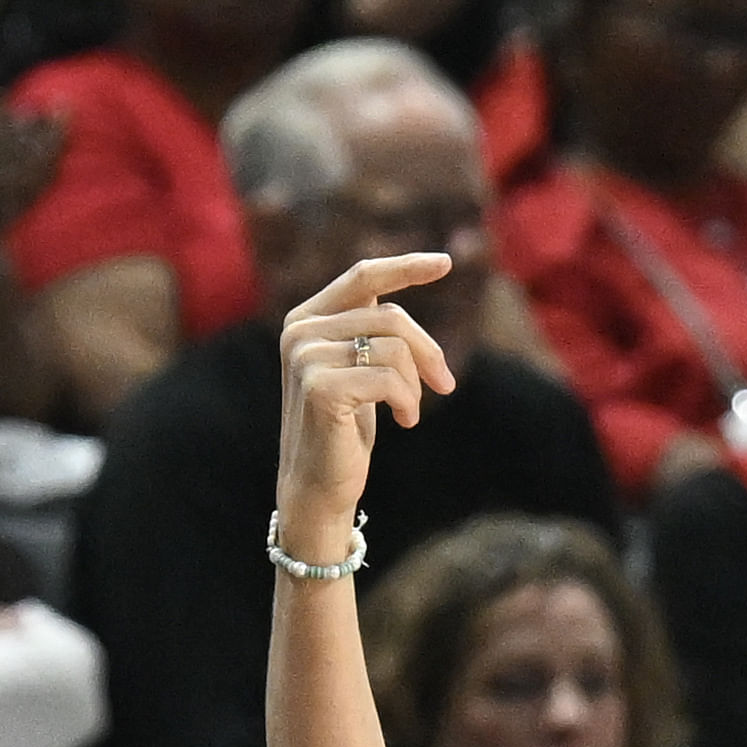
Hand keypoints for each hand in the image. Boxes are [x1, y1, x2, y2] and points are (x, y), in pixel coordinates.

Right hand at [276, 252, 457, 535]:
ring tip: (410, 411)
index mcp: (306, 318)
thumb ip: (370, 334)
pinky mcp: (320, 386)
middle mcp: (300, 330)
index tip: (445, 263)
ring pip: (395, 347)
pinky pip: (390, 378)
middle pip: (392, 317)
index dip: (406, 267)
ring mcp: (306, 356)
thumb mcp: (360, 371)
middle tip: (446, 385)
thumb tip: (403, 309)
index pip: (363, 277)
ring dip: (416, 384)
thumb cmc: (346, 428)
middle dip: (429, 352)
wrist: (320, 483)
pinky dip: (409, 401)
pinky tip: (405, 421)